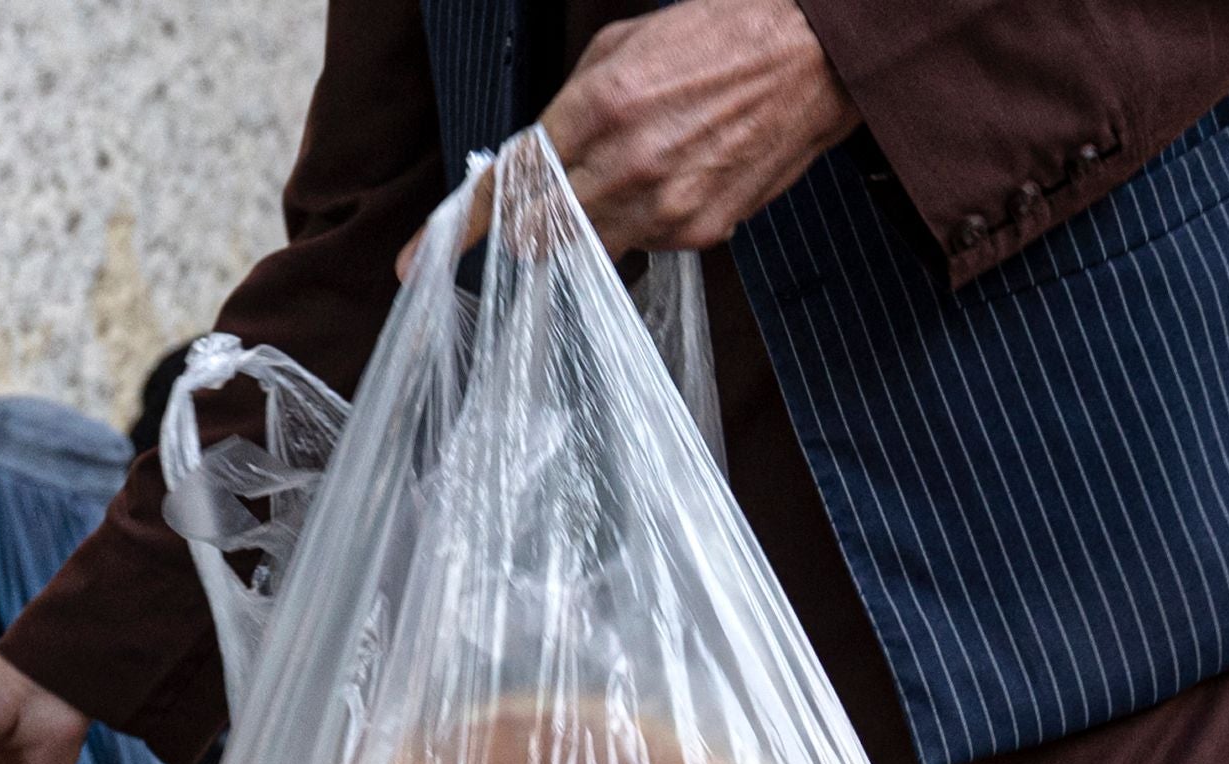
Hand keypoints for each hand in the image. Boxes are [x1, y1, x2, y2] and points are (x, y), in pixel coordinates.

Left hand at [405, 0, 852, 270]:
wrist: (816, 54)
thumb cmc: (719, 37)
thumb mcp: (623, 49)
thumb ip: (567, 110)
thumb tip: (528, 161)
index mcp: (598, 105)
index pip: (506, 183)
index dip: (455, 228)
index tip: (413, 261)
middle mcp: (625, 163)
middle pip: (536, 234)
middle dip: (526, 228)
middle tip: (543, 208)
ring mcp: (664, 205)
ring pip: (587, 249)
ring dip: (586, 227)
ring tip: (631, 177)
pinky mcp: (701, 231)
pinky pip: (644, 246)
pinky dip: (642, 223)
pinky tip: (674, 179)